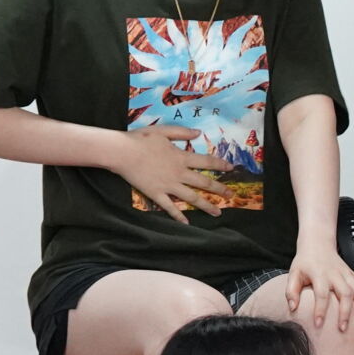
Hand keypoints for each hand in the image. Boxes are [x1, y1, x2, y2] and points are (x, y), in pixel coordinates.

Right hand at [108, 125, 229, 221]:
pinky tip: (187, 223)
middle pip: (203, 183)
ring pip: (192, 198)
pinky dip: (178, 216)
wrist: (122, 152)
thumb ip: (182, 133)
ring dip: (206, 205)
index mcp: (181, 157)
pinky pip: (170, 207)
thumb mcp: (163, 131)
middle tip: (231, 195)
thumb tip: (199, 133)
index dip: (220, 165)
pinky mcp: (156, 194)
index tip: (231, 169)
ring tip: (218, 212)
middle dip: (219, 189)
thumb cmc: (141, 139)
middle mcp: (179, 173)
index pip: (206, 162)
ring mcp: (169, 186)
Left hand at [284, 238, 353, 333]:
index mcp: (320, 274)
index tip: (318, 324)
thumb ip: (291, 290)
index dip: (320, 310)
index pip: (321, 294)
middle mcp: (336, 275)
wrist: (318, 244)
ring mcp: (347, 275)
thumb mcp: (293, 273)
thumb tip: (293, 307)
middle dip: (346, 313)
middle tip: (343, 328)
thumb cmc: (306, 261)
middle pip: (345, 294)